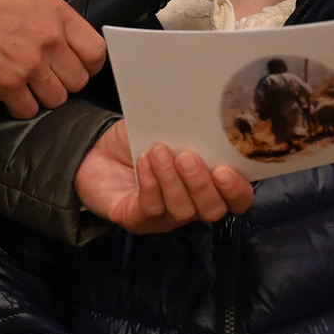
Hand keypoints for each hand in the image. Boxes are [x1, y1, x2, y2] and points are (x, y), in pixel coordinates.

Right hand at [0, 0, 105, 118]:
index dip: (89, 64)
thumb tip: (60, 29)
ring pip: (57, 99)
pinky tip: (12, 96)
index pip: (96, 52)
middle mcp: (51, 41)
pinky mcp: (8, 84)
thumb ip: (50, 14)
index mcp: (59, 15)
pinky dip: (21, 107)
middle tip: (49, 77)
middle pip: (79, 80)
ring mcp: (31, 64)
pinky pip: (28, 110)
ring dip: (44, 96)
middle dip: (65, 81)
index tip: (79, 65)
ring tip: (29, 87)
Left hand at [74, 121, 253, 233]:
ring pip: (182, 211)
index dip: (237, 189)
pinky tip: (143, 161)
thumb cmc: (138, 138)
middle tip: (187, 157)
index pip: (237, 199)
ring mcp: (165, 217)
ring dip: (172, 179)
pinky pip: (152, 208)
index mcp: (208, 183)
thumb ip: (187, 126)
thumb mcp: (166, 126)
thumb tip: (203, 113)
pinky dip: (150, 183)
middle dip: (202, 184)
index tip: (225, 168)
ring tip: (159, 151)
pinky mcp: (138, 220)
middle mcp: (192, 205)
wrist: (96, 152)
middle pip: (212, 210)